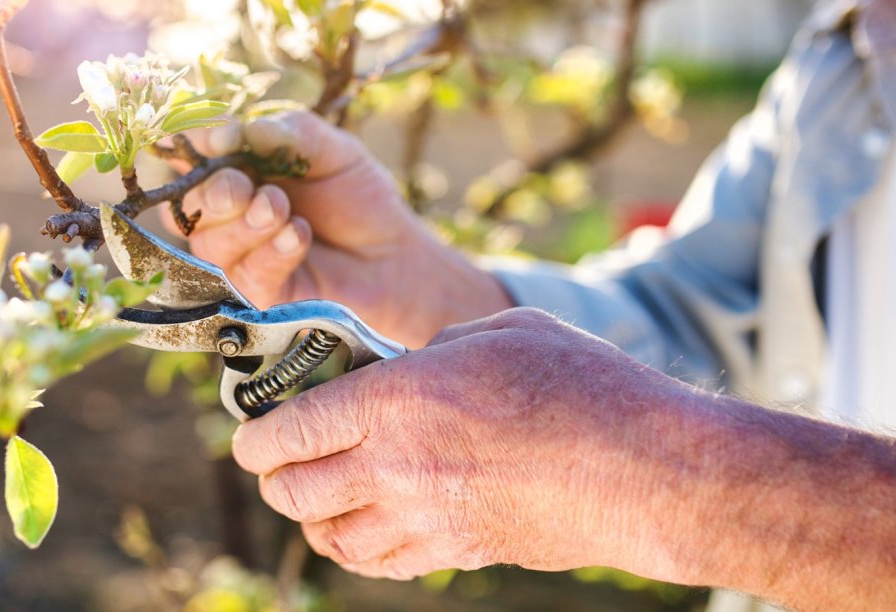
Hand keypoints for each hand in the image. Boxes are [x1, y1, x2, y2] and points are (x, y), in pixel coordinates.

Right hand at [164, 111, 511, 347]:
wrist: (394, 254)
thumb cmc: (360, 198)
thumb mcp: (333, 150)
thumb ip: (287, 133)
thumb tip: (235, 131)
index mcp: (236, 169)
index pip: (192, 155)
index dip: (192, 146)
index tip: (217, 139)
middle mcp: (227, 214)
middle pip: (187, 206)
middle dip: (213, 193)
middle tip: (244, 187)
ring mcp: (238, 256)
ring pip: (209, 243)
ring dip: (244, 224)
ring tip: (282, 209)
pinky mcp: (256, 295)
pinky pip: (244, 275)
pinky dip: (270, 252)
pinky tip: (299, 236)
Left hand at [230, 308, 682, 579]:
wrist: (647, 470)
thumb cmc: (583, 385)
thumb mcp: (500, 330)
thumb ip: (437, 345)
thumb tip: (410, 363)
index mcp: (398, 399)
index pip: (292, 428)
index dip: (256, 437)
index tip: (248, 438)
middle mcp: (396, 465)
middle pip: (295, 489)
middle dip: (273, 478)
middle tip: (275, 464)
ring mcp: (425, 518)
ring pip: (329, 537)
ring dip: (310, 518)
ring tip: (314, 499)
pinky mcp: (458, 552)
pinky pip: (380, 564)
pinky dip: (355, 550)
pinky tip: (361, 532)